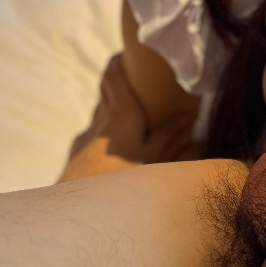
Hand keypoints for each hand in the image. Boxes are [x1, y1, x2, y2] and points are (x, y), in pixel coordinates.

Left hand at [58, 54, 196, 181]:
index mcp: (120, 116)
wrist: (78, 215)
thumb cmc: (121, 185)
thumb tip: (189, 114)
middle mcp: (99, 121)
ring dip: (112, 106)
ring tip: (132, 111)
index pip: (113, 77)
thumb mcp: (154, 161)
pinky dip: (105, 130)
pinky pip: (93, 133)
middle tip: (136, 75)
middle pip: (104, 91)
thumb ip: (171, 137)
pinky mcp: (76, 155)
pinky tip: (115, 146)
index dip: (119, 61)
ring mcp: (84, 139)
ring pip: (99, 113)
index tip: (128, 51)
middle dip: (117, 79)